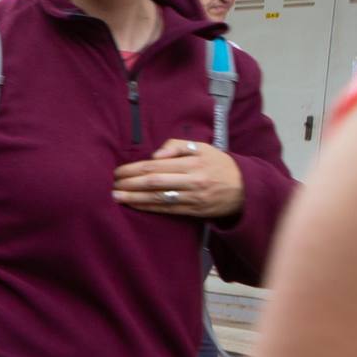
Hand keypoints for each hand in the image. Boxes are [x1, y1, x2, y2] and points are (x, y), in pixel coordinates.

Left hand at [113, 139, 244, 219]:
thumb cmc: (218, 164)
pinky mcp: (194, 211)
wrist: (245, 188)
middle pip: (154, 182)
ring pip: (158, 198)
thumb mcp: (203, 148)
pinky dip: (148, 208)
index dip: (133, 169)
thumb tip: (155, 154)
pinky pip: (167, 210)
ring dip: (134, 198)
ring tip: (115, 197)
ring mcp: (193, 197)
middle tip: (111, 185)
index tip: (117, 171)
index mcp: (193, 162)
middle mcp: (193, 180)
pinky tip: (133, 205)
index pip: (156, 165)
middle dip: (129, 184)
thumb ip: (178, 145)